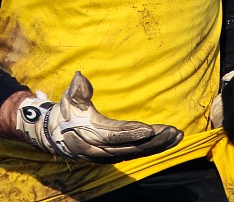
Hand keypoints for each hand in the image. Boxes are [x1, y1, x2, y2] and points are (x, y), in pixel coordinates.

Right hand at [16, 71, 182, 162]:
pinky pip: (137, 153)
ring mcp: (109, 155)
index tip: (151, 129)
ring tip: (177, 135)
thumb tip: (80, 77)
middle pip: (132, 146)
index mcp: (92, 134)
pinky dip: (153, 148)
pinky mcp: (115, 155)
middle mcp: (102, 149)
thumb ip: (77, 90)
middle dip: (154, 140)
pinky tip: (168, 141)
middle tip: (173, 131)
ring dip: (158, 145)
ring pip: (138, 151)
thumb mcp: (68, 99)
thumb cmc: (66, 113)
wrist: (56, 134)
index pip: (116, 135)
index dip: (133, 133)